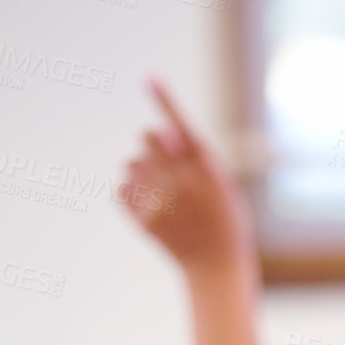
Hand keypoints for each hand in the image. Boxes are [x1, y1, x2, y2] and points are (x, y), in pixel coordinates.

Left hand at [121, 81, 254, 274]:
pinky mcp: (145, 220)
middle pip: (146, 137)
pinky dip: (130, 194)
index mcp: (206, 169)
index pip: (181, 125)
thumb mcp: (221, 186)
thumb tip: (158, 130)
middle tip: (162, 162)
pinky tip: (148, 207)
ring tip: (159, 190)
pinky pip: (121, 190)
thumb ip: (192, 157)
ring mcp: (162, 201)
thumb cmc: (223, 221)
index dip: (165, 100)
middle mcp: (182, 181)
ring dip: (140, 170)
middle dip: (151, 144)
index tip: (149, 78)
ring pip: (130, 163)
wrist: (218, 267)